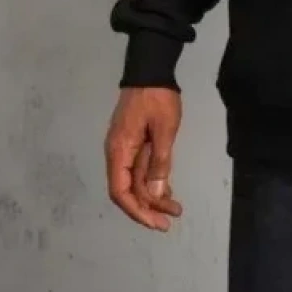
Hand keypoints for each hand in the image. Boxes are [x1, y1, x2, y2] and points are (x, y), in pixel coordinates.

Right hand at [105, 86, 183, 230]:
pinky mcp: (134, 144)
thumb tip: (155, 193)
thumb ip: (159, 162)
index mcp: (119, 151)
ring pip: (135, 182)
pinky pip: (140, 169)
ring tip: (175, 208)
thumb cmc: (157, 98)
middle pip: (128, 190)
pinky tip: (167, 191)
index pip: (120, 192)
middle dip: (148, 207)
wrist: (150, 68)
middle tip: (170, 220)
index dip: (136, 210)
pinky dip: (152, 181)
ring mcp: (124, 149)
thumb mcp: (164, 129)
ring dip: (153, 196)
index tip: (155, 222)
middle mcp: (117, 153)